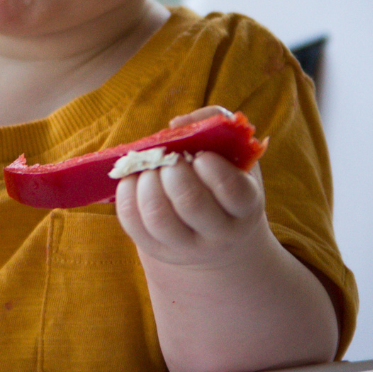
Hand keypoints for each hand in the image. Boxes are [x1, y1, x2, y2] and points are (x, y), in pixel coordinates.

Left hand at [115, 106, 268, 268]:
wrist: (218, 234)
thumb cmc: (224, 180)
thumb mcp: (234, 154)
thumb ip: (215, 124)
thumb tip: (178, 123)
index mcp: (246, 207)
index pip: (233, 190)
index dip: (212, 167)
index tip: (201, 156)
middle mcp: (220, 234)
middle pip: (190, 202)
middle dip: (173, 171)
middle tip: (171, 160)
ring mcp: (187, 246)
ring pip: (158, 216)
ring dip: (147, 182)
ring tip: (151, 169)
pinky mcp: (157, 249)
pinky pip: (132, 222)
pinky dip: (126, 193)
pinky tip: (134, 179)